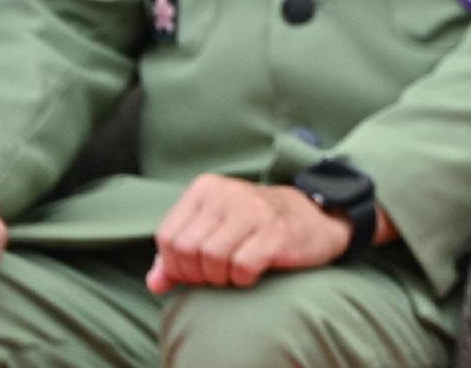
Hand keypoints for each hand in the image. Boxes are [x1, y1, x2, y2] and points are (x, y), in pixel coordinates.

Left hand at [143, 173, 350, 292]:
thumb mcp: (213, 231)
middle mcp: (229, 193)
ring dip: (221, 278)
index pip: (166, 236)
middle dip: (197, 274)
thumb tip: (155, 283)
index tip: (196, 269)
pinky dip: (243, 279)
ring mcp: (255, 210)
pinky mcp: (277, 231)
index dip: (175, 264)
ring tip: (235, 272)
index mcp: (206, 188)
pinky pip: (242, 268)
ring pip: (212, 259)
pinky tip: (253, 272)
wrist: (315, 220)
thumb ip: (179, 256)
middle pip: (187, 250)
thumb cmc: (255, 228)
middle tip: (217, 274)